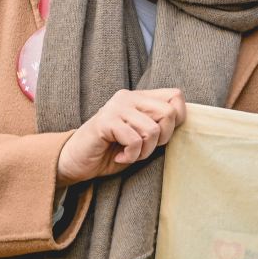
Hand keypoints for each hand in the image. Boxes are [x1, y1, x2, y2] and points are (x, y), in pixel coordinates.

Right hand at [56, 88, 187, 184]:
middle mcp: (128, 97)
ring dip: (144, 151)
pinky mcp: (105, 122)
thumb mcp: (141, 137)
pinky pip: (134, 140)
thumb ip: (158, 125)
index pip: (175, 96)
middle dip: (162, 139)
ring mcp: (116, 107)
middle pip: (168, 112)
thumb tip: (181, 119)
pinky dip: (131, 156)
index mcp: (139, 98)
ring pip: (152, 129)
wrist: (76, 162)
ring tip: (130, 154)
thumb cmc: (111, 152)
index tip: (161, 137)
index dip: (177, 118)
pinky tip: (120, 157)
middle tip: (144, 149)